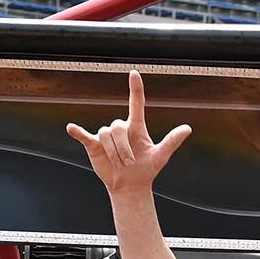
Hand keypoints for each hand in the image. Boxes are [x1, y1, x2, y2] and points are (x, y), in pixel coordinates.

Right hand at [65, 71, 190, 209]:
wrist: (130, 185)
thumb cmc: (147, 169)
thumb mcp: (161, 156)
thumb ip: (172, 141)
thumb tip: (187, 128)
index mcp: (137, 127)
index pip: (136, 103)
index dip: (135, 88)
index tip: (134, 73)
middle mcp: (121, 128)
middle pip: (118, 127)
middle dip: (123, 147)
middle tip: (129, 163)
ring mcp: (106, 136)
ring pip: (105, 134)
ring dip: (113, 151)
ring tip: (119, 164)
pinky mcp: (93, 144)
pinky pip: (83, 135)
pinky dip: (77, 132)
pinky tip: (72, 128)